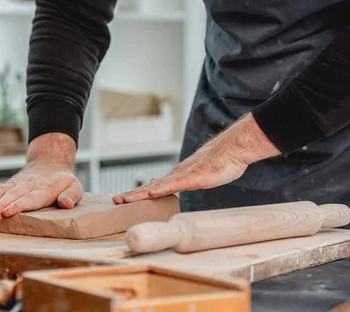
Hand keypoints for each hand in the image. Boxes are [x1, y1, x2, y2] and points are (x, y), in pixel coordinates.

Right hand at [0, 133, 82, 222]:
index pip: (31, 197)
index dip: (19, 205)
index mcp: (45, 188)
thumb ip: (72, 195)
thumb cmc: (63, 180)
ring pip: (3, 192)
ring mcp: (18, 184)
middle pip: (13, 196)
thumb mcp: (75, 186)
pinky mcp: (11, 185)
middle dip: (1, 207)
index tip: (8, 211)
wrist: (50, 161)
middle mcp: (29, 185)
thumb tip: (65, 203)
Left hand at [112, 113, 279, 203]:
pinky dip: (162, 188)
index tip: (124, 200)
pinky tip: (151, 192)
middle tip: (115, 200)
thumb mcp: (201, 176)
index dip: (138, 194)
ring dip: (141, 193)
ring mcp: (185, 174)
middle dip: (133, 194)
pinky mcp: (195, 176)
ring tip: (125, 199)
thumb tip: (181, 187)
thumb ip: (188, 182)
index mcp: (178, 176)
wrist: (234, 149)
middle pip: (150, 186)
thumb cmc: (220, 162)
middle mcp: (177, 174)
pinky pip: (175, 184)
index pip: (154, 186)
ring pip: (158, 185)